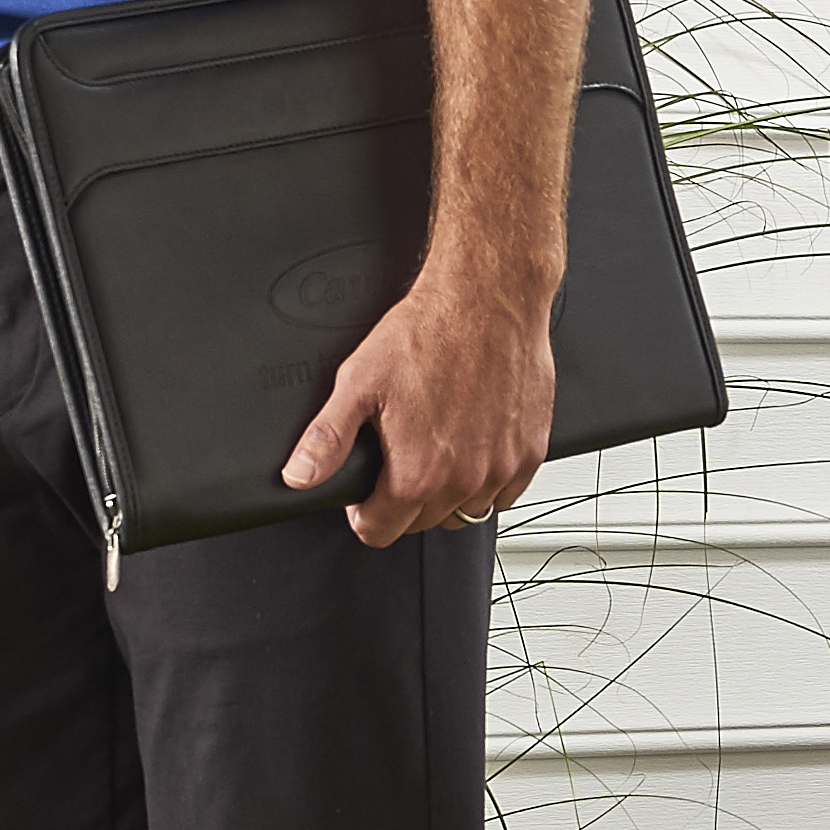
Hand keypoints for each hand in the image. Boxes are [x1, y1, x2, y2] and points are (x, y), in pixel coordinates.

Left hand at [289, 263, 558, 546]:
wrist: (488, 298)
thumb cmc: (430, 331)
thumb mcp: (359, 381)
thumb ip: (327, 438)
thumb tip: (299, 476)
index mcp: (417, 474)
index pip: (380, 532)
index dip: (364, 512)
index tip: (366, 491)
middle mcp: (464, 480)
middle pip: (422, 524)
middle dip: (403, 501)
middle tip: (399, 457)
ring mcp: (502, 469)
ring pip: (465, 512)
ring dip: (448, 493)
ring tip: (437, 449)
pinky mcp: (530, 452)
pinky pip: (507, 493)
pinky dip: (489, 481)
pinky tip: (474, 446)